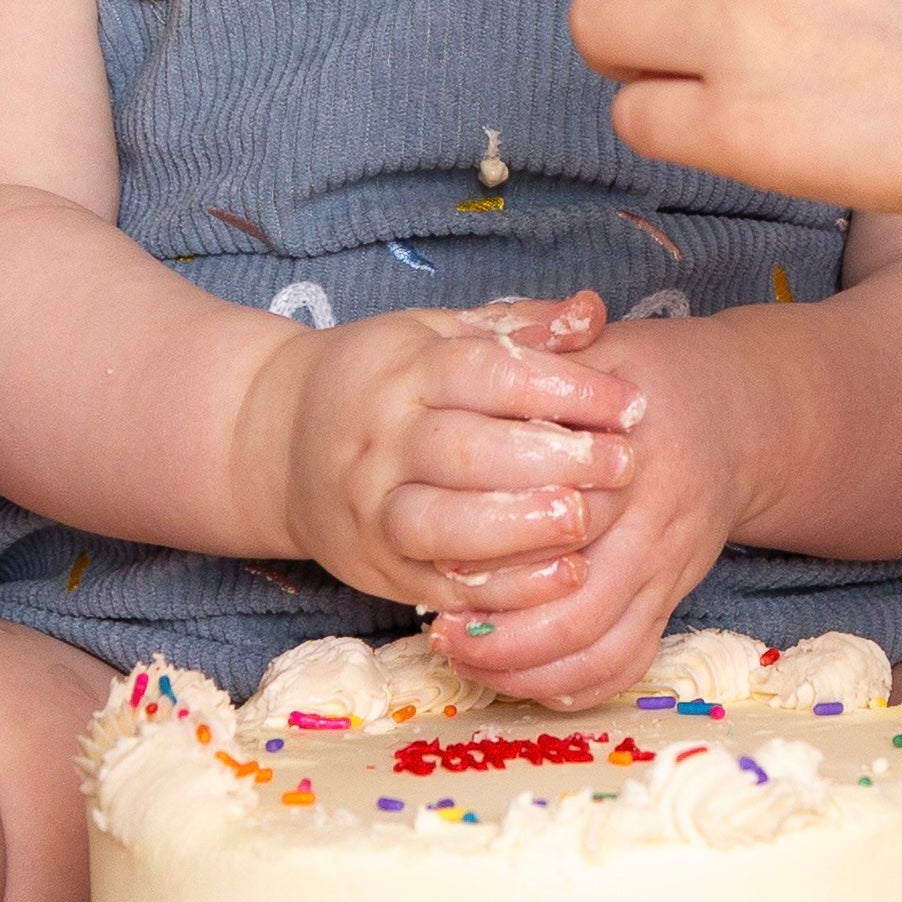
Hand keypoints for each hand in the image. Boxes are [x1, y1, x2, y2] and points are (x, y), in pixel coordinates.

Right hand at [242, 290, 643, 617]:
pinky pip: (436, 586)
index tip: (628, 403)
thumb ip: (518, 327)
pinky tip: (556, 581)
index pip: (486, 375)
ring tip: (583, 522)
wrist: (273, 441)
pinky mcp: (376, 568)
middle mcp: (382, 440)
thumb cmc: (379, 379)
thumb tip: (594, 310)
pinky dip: (497, 591)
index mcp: (402, 371)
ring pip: (441, 525)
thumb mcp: (436, 333)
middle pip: (465, 451)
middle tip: (622, 466)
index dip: (562, 390)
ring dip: (518, 529)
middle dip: (550, 460)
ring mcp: (372, 509)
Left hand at [427, 308, 755, 708]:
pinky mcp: (670, 601)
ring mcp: (666, 575)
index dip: (496, 551)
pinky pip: (626, 665)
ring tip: (467, 659)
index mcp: (633, 463)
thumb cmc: (652, 376)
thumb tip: (474, 363)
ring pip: (603, 653)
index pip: (561, 524)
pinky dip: (572, 685)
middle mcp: (654, 530)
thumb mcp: (602, 350)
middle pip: (581, 610)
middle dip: (505, 638)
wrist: (741, 415)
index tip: (435, 559)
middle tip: (439, 633)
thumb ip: (541, 355)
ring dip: (530, 671)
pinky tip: (519, 676)